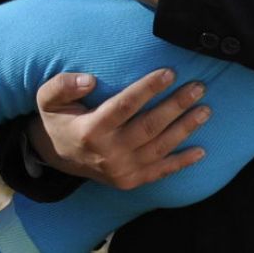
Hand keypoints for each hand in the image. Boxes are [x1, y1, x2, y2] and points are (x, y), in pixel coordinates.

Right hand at [27, 67, 209, 189]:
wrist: (58, 157)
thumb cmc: (60, 120)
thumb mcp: (48, 99)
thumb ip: (63, 85)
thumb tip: (89, 80)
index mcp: (90, 130)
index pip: (124, 106)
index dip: (148, 89)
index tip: (169, 72)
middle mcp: (108, 153)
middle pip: (149, 127)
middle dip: (176, 106)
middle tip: (198, 87)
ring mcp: (121, 170)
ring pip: (160, 148)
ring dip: (185, 129)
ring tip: (205, 110)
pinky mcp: (130, 181)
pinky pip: (160, 172)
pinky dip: (182, 163)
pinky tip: (201, 151)